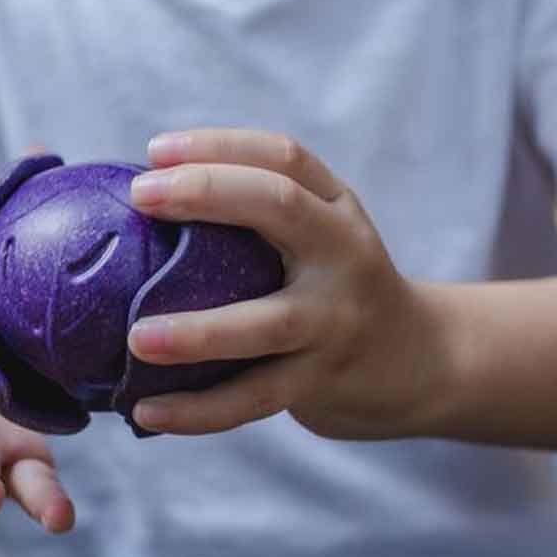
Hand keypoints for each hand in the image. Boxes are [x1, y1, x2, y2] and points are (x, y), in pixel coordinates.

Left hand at [125, 130, 447, 438]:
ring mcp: (335, 320)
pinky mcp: (321, 380)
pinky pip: (254, 398)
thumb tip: (140, 205)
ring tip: (138, 339)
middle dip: (207, 192)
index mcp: (335, 209)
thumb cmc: (331, 289)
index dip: (219, 145)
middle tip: (141, 197)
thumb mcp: (317, 238)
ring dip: (198, 331)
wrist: (418, 362)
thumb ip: (255, 218)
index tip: (155, 151)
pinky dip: (198, 410)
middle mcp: (343, 254)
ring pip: (266, 323)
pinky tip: (146, 412)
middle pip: (280, 206)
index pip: (282, 158)